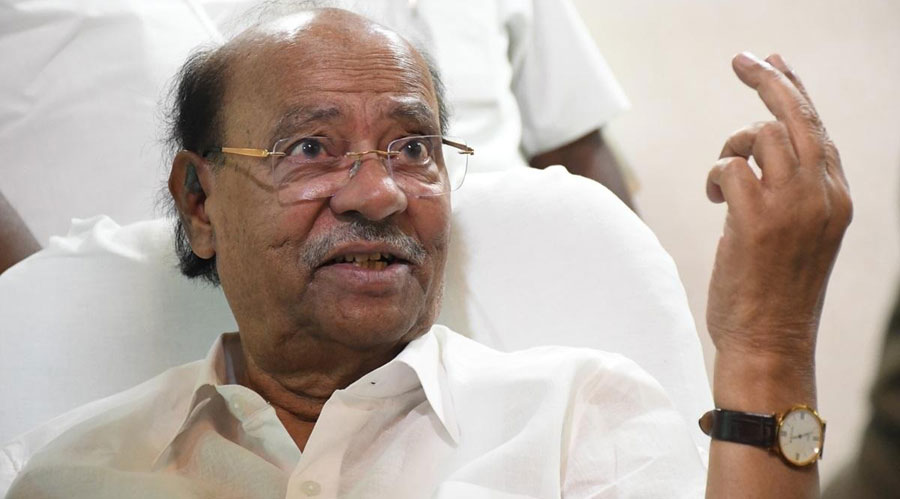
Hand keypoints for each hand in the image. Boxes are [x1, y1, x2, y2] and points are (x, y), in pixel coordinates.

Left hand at [705, 52, 851, 364]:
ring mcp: (793, 207)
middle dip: (770, 81)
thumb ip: (788, 195)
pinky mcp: (757, 221)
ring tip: (723, 180)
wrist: (769, 345)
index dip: (796, 94)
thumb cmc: (773, 294)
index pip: (820, 131)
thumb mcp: (795, 237)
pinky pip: (730, 166)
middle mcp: (823, 197)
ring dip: (732, 145)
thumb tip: (755, 156)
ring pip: (764, 135)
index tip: (774, 65)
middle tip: (743, 59)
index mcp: (837, 200)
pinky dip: (716, 174)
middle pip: (798, 118)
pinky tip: (714, 198)